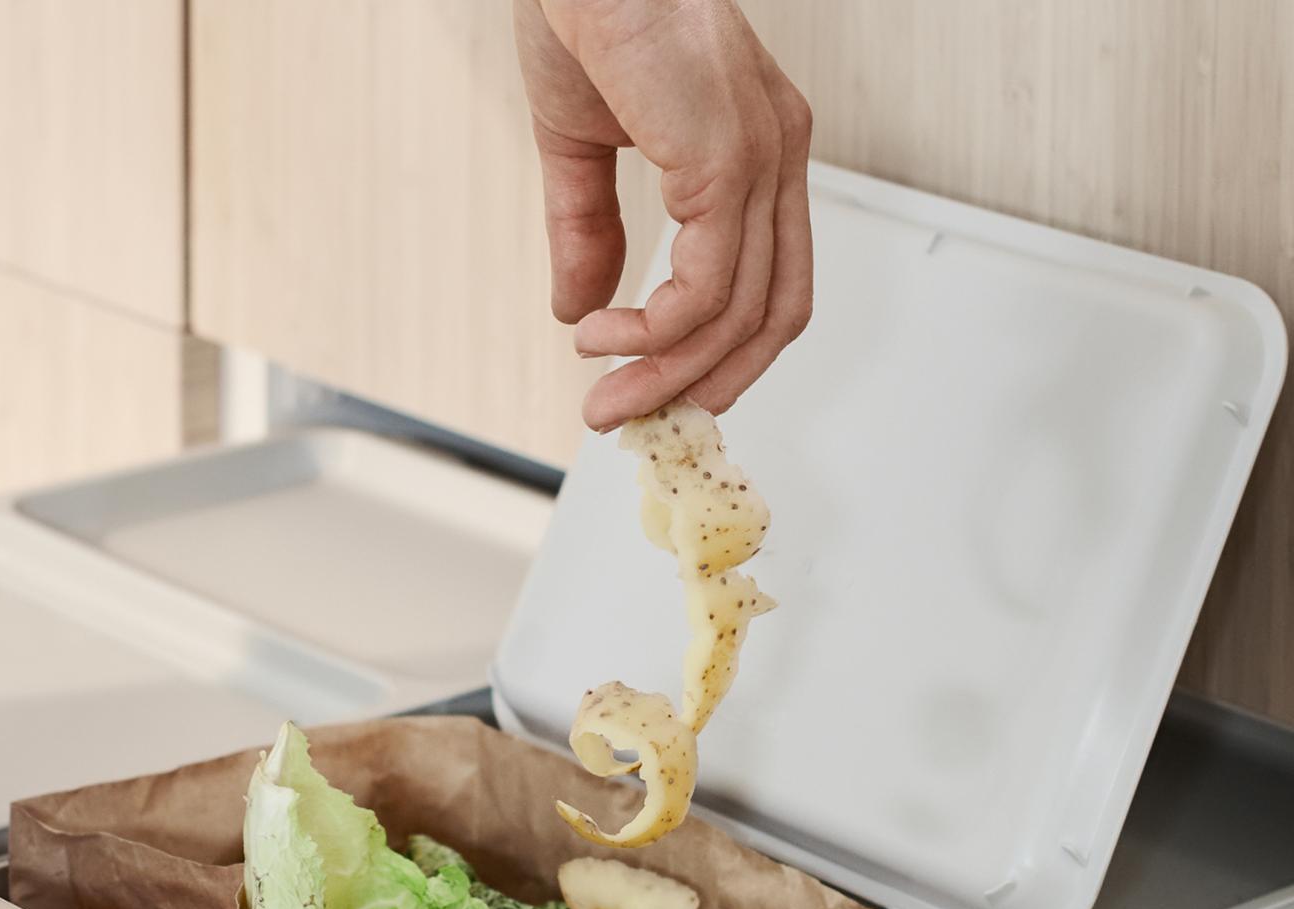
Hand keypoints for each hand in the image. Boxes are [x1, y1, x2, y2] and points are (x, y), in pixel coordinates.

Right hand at [514, 0, 812, 431]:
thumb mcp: (580, 145)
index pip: (771, 284)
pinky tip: (600, 335)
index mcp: (760, 150)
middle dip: (700, 385)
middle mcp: (777, 155)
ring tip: (602, 394)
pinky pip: (701, 293)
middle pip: (771, 319)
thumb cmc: (583, 9)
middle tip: (626, 419)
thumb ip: (590, 231)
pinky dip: (650, 335)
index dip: (721, 352)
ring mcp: (759, 159)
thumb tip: (579, 311)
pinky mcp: (724, 162)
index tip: (656, 389)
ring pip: (734, 319)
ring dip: (663, 374)